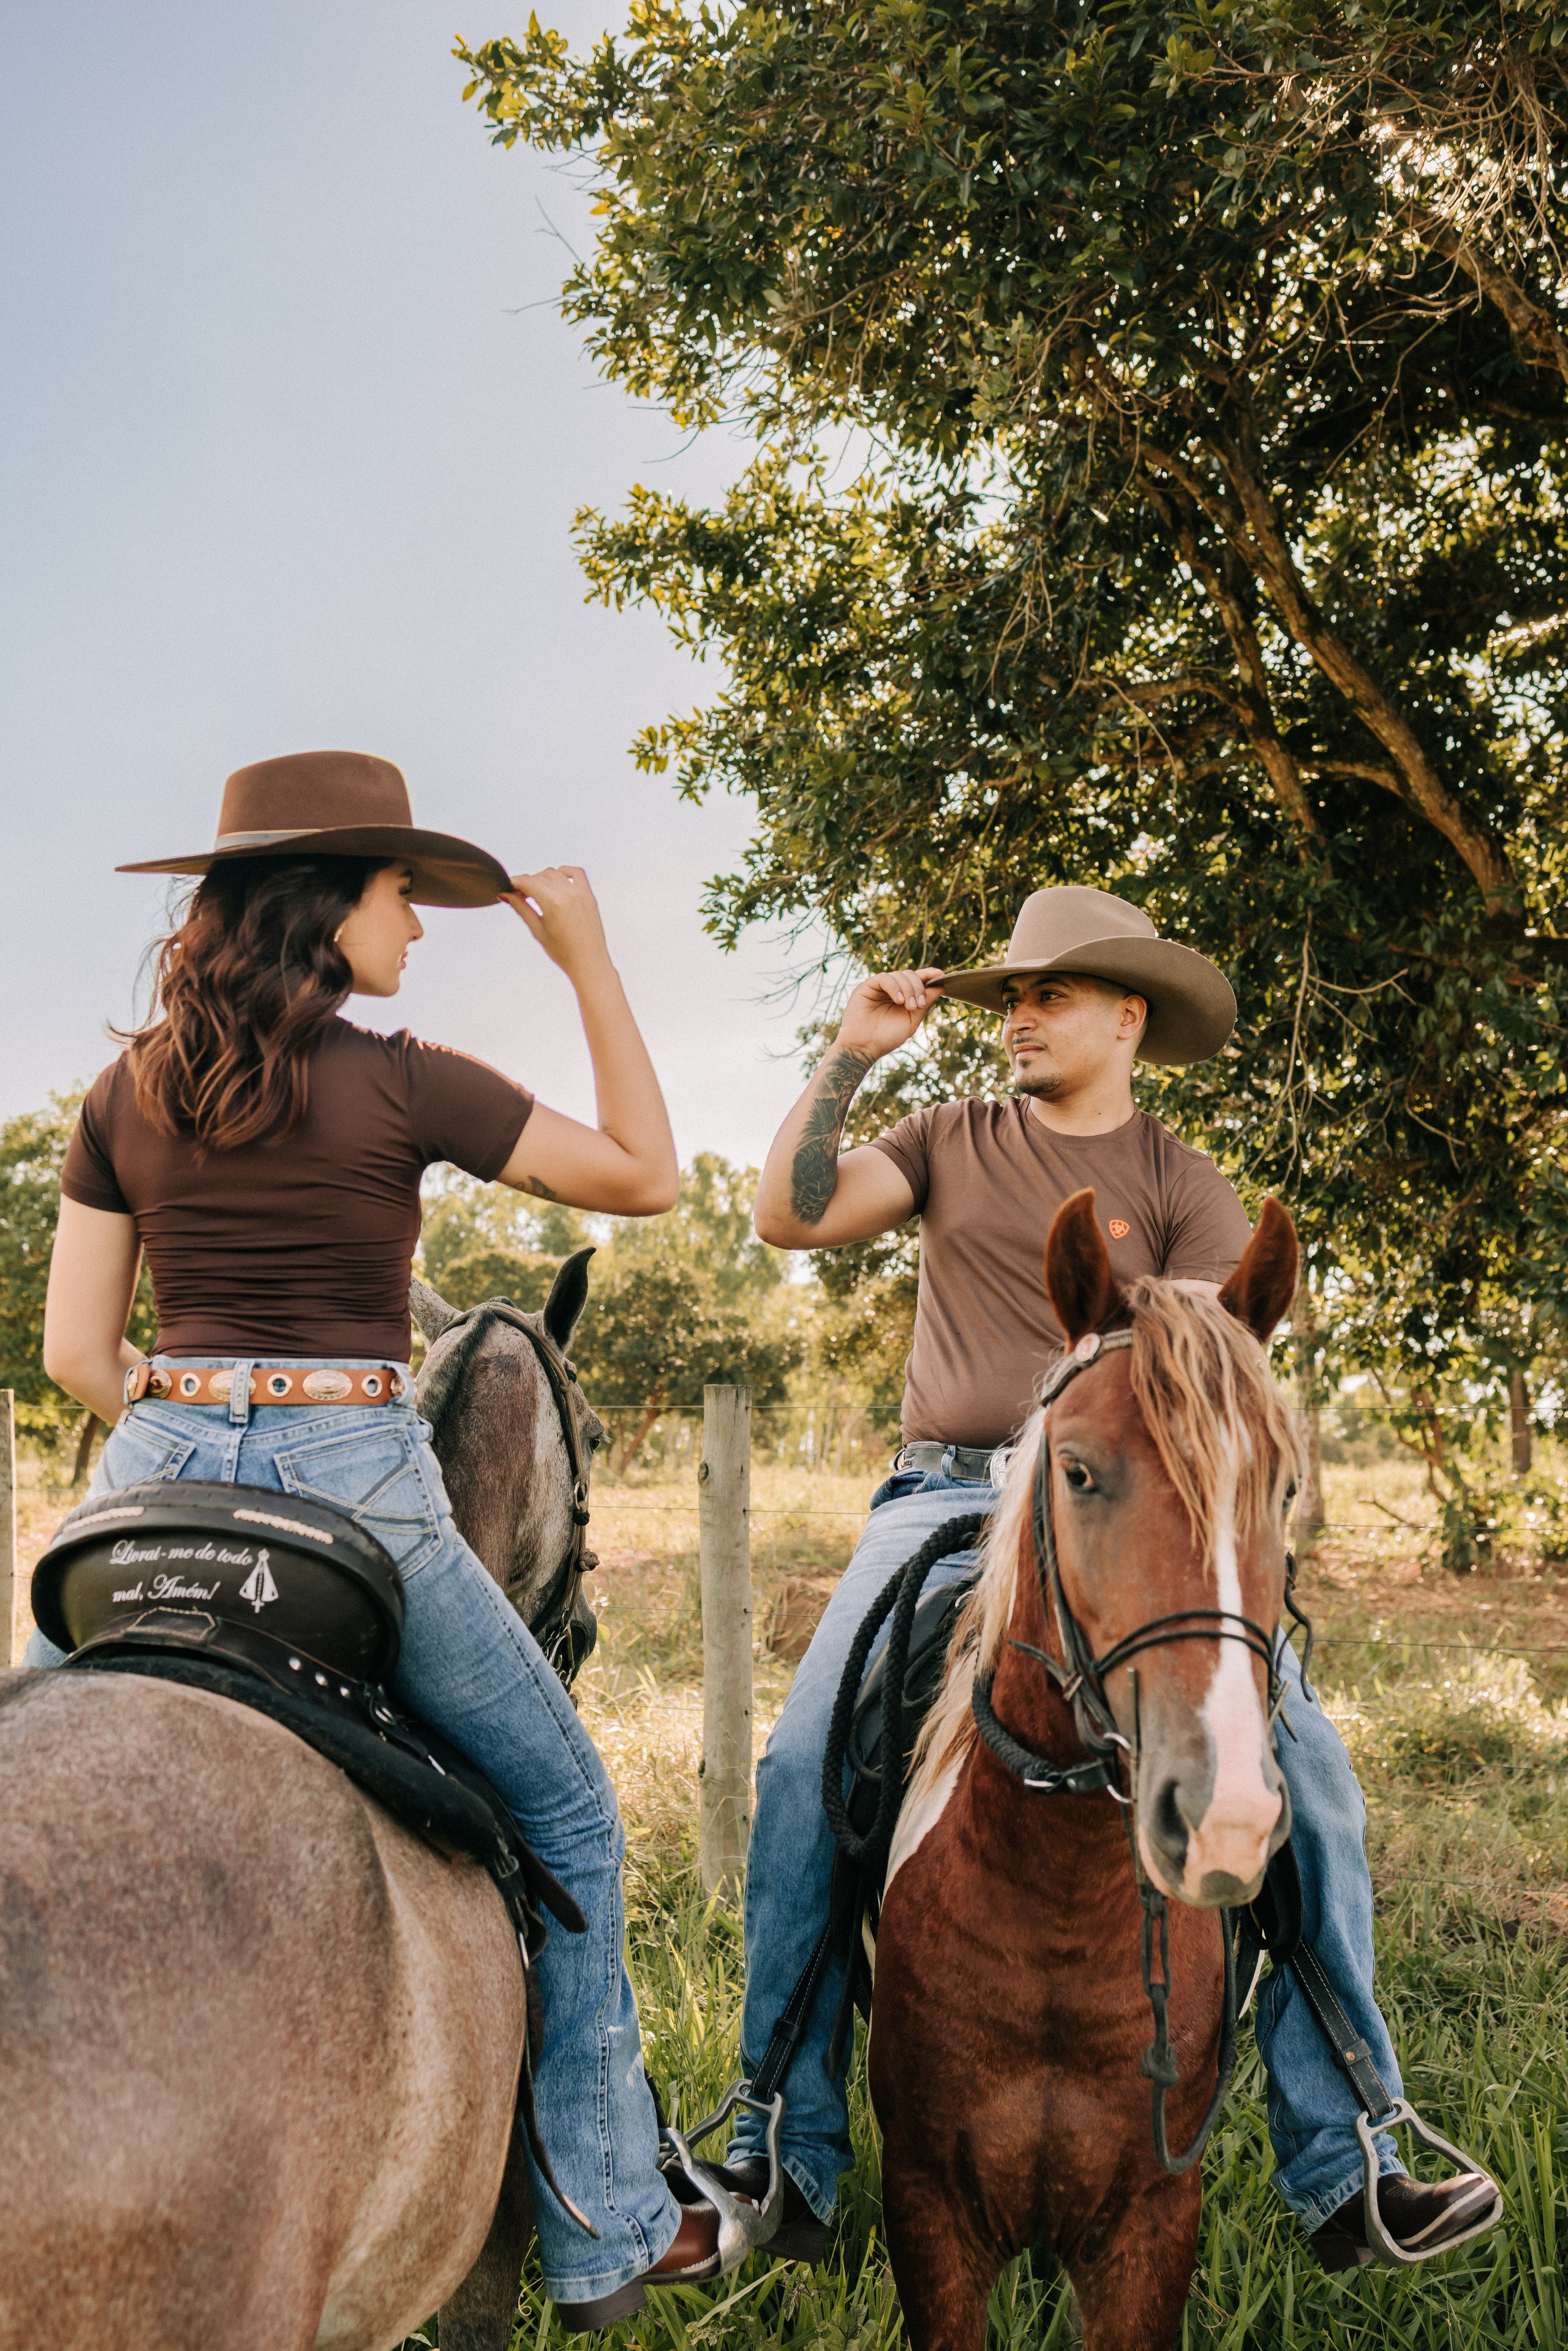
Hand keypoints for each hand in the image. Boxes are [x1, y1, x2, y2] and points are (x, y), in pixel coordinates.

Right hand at [504, 867, 611, 982]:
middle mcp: (568, 894)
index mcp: (553, 903)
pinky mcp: (589, 895)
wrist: (588, 963)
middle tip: (519, 895)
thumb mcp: (537, 930)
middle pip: (540, 877)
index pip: (528, 882)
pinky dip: (565, 872)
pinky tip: (556, 882)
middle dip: (527, 883)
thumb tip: (505, 895)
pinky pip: (576, 873)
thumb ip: (521, 908)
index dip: (514, 883)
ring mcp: (580, 893)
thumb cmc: (564, 952)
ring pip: (555, 873)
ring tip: (536, 894)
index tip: (507, 888)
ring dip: (542, 878)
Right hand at [835, 968, 945, 1061]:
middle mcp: (892, 990)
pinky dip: (895, 987)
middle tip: (918, 1005)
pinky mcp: (867, 987)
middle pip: (910, 975)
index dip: (929, 974)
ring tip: (909, 1007)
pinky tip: (899, 1001)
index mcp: (903, 996)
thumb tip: (940, 986)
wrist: (865, 1047)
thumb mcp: (912, 1020)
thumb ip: (925, 1003)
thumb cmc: (887, 1037)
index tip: (941, 975)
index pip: (917, 980)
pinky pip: (885, 978)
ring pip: (899, 975)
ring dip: (908, 989)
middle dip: (919, 988)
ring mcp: (879, 987)